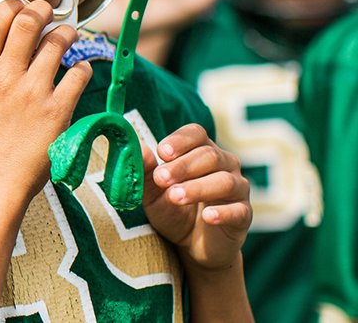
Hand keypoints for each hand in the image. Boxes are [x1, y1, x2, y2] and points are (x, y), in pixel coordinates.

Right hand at [0, 0, 92, 205]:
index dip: (9, 5)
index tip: (18, 6)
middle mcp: (5, 78)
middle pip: (27, 22)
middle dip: (41, 10)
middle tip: (48, 12)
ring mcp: (33, 92)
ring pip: (57, 42)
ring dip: (66, 33)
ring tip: (68, 35)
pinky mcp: (58, 109)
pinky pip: (78, 73)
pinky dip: (81, 66)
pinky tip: (78, 69)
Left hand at [143, 124, 250, 269]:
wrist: (191, 246)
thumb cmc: (172, 209)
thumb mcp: (152, 191)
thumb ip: (144, 170)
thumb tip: (136, 147)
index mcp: (201, 152)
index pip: (196, 134)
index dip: (180, 140)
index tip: (161, 151)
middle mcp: (225, 165)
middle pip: (210, 155)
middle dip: (183, 166)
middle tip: (161, 178)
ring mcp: (237, 190)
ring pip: (224, 181)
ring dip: (198, 188)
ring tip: (175, 197)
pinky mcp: (243, 215)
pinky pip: (239, 210)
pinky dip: (223, 212)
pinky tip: (208, 216)